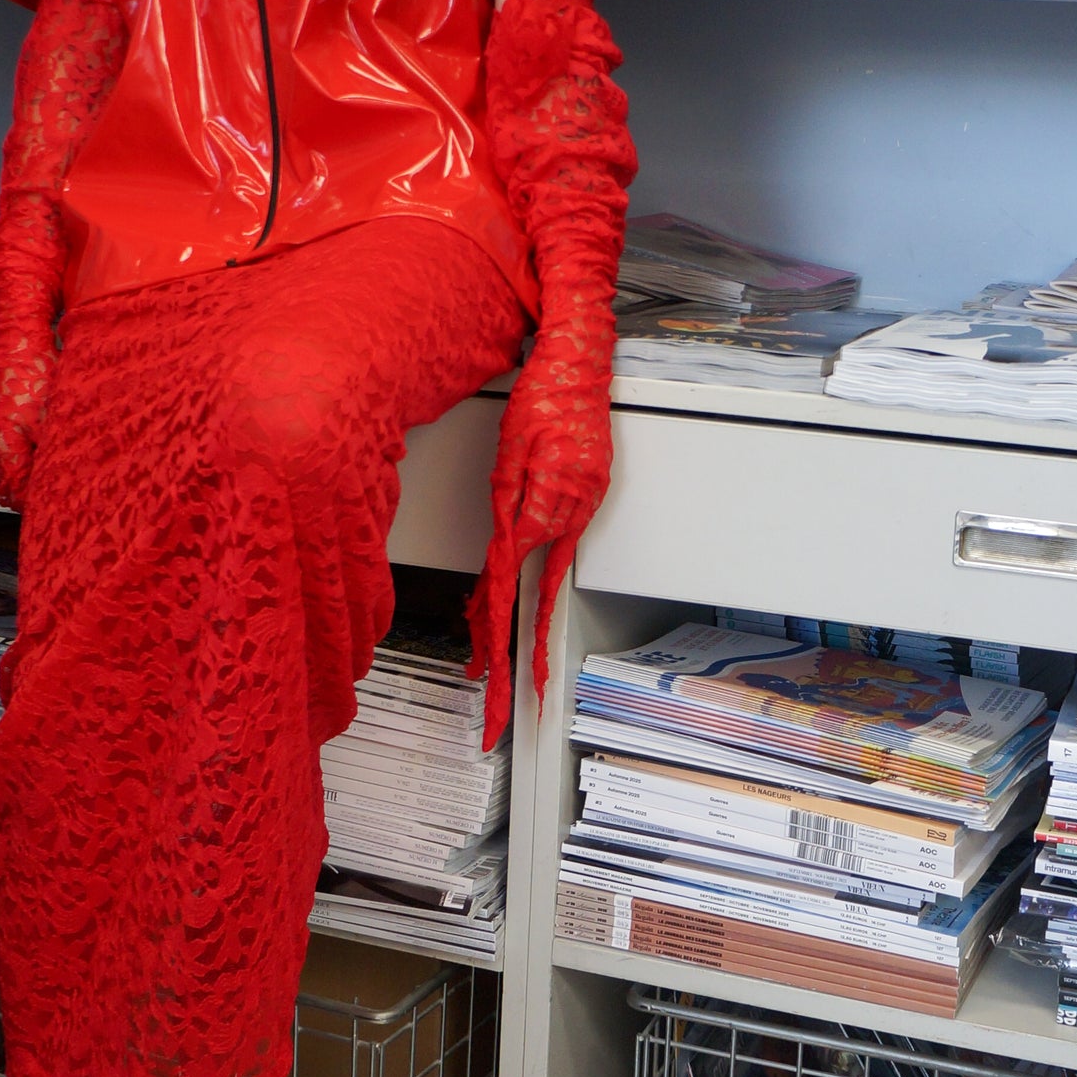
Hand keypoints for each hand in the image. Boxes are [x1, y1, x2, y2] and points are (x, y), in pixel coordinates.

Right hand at [0, 342, 52, 512]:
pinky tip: (50, 454)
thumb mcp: (49, 422)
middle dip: (35, 493)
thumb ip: (51, 456)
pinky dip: (31, 461)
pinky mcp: (5, 429)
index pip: (16, 495)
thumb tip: (62, 482)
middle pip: (12, 488)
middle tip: (64, 492)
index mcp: (4, 448)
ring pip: (14, 472)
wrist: (22, 350)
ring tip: (62, 472)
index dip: (37, 503)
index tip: (59, 503)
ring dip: (34, 477)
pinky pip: (16, 456)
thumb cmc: (33, 379)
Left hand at [468, 327, 612, 751]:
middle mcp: (569, 518)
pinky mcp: (587, 501)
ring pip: (544, 585)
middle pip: (534, 606)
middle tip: (501, 714)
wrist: (583, 362)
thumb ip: (504, 511)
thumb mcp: (508, 455)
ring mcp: (584, 512)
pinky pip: (559, 556)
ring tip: (501, 675)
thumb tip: (497, 563)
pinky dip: (540, 590)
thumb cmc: (542, 396)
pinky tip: (525, 611)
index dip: (497, 643)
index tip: (489, 684)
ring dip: (523, 631)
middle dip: (517, 667)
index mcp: (544, 510)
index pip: (510, 592)